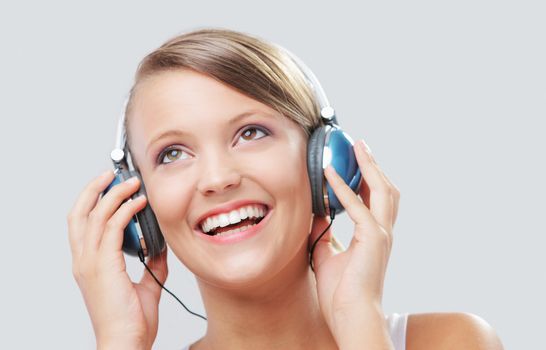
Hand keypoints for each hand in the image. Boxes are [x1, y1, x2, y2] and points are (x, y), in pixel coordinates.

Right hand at [67, 170, 167, 349]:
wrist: (126, 342)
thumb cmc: (130, 321)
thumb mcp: (144, 286)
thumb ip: (151, 265)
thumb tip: (160, 248)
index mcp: (89, 264)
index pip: (82, 224)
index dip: (93, 201)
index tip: (109, 186)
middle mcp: (84, 260)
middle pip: (79, 213)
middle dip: (94, 189)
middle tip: (111, 174)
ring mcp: (91, 262)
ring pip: (95, 215)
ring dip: (114, 194)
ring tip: (132, 182)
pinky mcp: (104, 265)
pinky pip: (112, 227)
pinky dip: (125, 210)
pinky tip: (138, 202)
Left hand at [309, 140, 399, 343]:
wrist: (350, 316)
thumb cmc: (341, 292)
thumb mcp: (327, 254)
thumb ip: (324, 233)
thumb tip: (316, 214)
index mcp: (374, 236)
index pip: (376, 199)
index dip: (368, 178)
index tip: (357, 161)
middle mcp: (383, 232)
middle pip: (386, 189)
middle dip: (374, 165)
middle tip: (361, 146)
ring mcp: (381, 234)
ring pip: (383, 190)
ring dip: (369, 167)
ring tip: (358, 148)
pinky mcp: (372, 239)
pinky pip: (358, 206)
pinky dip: (344, 188)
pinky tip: (330, 174)